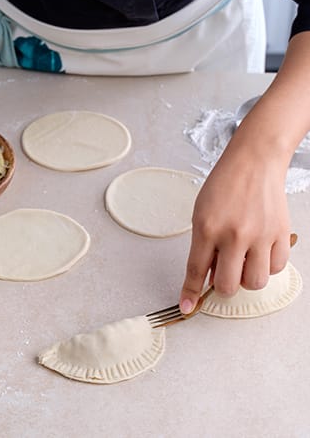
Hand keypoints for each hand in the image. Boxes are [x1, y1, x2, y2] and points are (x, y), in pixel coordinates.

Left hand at [179, 128, 290, 313]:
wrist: (254, 162)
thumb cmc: (224, 184)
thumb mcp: (201, 213)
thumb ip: (203, 246)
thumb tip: (209, 277)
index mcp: (207, 228)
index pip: (196, 270)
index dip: (190, 293)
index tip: (187, 307)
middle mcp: (234, 235)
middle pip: (227, 286)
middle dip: (222, 286)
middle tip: (223, 273)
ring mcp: (260, 236)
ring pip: (254, 282)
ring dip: (246, 278)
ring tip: (243, 261)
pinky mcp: (281, 234)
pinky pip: (277, 268)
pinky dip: (267, 267)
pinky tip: (260, 252)